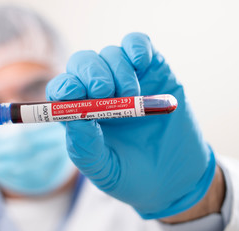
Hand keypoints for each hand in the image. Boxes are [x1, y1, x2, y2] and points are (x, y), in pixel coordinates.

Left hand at [46, 32, 215, 218]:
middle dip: (90, 73)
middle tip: (103, 92)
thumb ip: (85, 147)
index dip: (64, 86)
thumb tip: (73, 116)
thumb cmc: (133, 176)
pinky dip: (136, 47)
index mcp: (82, 114)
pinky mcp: (153, 71)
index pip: (62, 89)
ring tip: (130, 96)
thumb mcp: (104, 170)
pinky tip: (140, 63)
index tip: (73, 93)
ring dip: (117, 70)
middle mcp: (101, 93)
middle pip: (83, 64)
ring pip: (110, 54)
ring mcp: (127, 79)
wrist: (176, 178)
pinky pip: (138, 43)